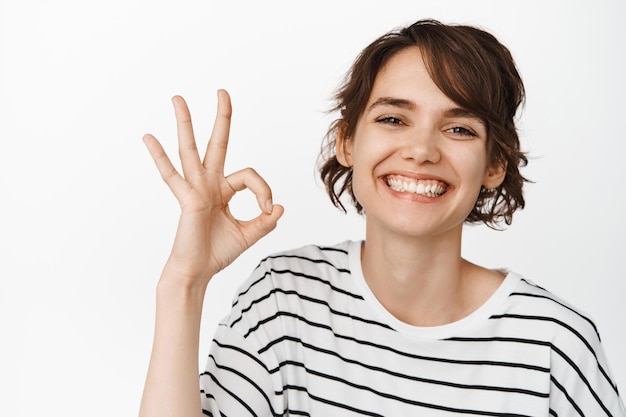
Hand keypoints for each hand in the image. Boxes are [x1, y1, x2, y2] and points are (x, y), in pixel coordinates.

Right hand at [143, 90, 283, 286]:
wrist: (198, 272)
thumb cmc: (217, 253)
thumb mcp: (249, 235)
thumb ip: (264, 221)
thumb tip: (280, 208)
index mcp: (223, 190)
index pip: (249, 176)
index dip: (263, 189)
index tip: (269, 209)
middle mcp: (208, 184)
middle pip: (216, 144)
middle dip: (221, 118)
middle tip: (222, 92)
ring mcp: (195, 189)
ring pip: (190, 150)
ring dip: (185, 123)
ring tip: (178, 98)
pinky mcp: (186, 199)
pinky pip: (171, 175)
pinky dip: (159, 156)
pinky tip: (148, 137)